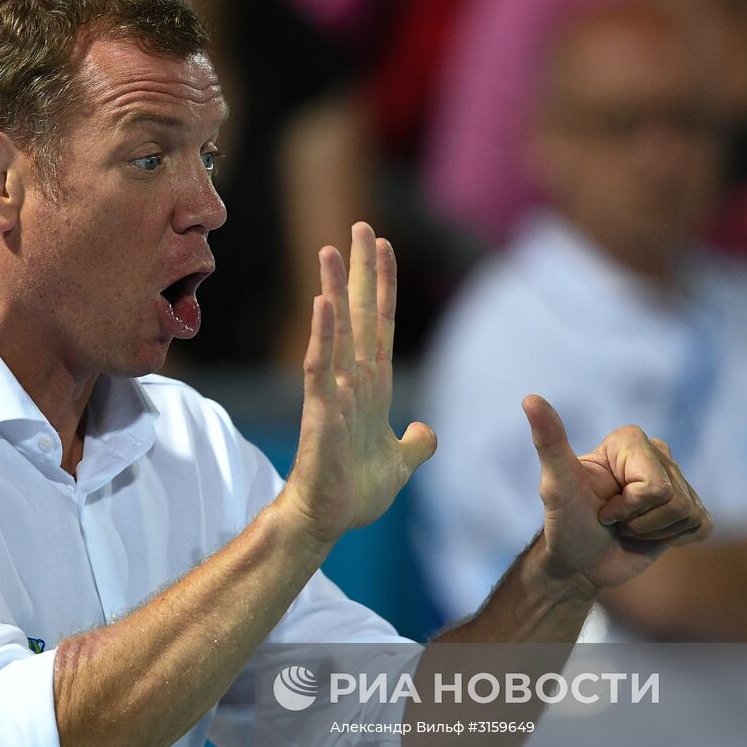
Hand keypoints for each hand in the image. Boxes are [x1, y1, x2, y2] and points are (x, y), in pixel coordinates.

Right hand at [279, 222, 436, 545]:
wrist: (327, 520)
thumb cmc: (355, 492)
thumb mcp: (400, 463)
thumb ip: (416, 444)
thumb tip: (426, 431)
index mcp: (372, 385)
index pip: (379, 324)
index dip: (383, 285)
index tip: (384, 245)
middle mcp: (351, 380)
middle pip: (357, 314)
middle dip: (359, 270)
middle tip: (360, 226)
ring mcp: (332, 393)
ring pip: (335, 331)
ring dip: (333, 290)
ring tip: (329, 250)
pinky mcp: (319, 413)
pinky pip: (320, 368)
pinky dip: (323, 337)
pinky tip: (324, 306)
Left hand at [524, 395, 710, 593]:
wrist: (578, 561)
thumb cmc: (564, 521)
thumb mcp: (555, 484)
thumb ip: (548, 441)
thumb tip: (530, 398)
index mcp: (630, 439)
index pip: (654, 486)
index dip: (627, 507)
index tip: (600, 506)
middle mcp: (658, 452)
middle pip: (674, 499)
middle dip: (639, 521)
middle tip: (612, 519)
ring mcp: (678, 480)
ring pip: (687, 514)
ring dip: (652, 532)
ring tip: (627, 526)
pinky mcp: (690, 508)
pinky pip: (702, 525)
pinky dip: (673, 540)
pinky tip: (648, 535)